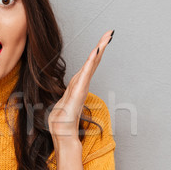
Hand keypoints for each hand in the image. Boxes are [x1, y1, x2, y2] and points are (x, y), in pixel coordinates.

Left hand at [48, 29, 113, 143]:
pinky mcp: (78, 94)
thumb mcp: (61, 107)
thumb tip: (64, 101)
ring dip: (98, 52)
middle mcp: (81, 86)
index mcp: (77, 87)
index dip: (94, 54)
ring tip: (105, 39)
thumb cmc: (61, 124)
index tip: (101, 42)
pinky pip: (85, 75)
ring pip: (90, 67)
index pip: (86, 67)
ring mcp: (81, 90)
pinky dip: (90, 64)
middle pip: (92, 63)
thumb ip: (65, 101)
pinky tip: (95, 53)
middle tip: (109, 33)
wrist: (63, 136)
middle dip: (100, 47)